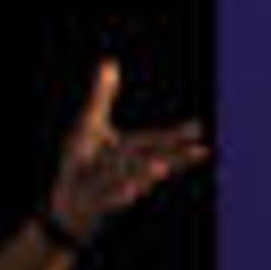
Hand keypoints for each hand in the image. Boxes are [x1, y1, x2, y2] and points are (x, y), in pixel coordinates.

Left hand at [45, 59, 207, 241]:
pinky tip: (131, 193)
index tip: (200, 128)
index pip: (155, 141)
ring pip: (129, 179)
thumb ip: (101, 95)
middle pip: (150, 159)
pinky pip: (106, 201)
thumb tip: (109, 61)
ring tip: (161, 168)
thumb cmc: (82, 163)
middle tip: (201, 152)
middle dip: (173, 154)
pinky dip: (119, 197)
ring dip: (145, 174)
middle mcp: (122, 170)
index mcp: (127, 151)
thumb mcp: (89, 126)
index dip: (177, 135)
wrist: (68, 208)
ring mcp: (107, 188)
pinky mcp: (91, 204)